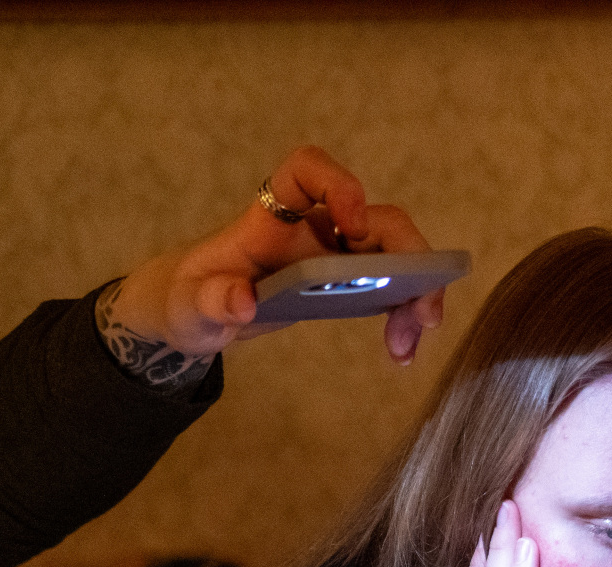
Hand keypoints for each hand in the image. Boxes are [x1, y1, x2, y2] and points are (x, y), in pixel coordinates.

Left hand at [97, 145, 443, 387]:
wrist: (200, 310)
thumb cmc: (191, 296)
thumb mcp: (189, 306)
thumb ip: (209, 302)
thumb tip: (242, 302)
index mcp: (272, 220)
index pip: (306, 171)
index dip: (338, 186)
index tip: (353, 228)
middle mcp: (314, 228)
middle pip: (378, 219)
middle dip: (409, 258)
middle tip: (422, 311)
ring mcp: (337, 256)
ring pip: (396, 255)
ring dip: (416, 294)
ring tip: (408, 343)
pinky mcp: (349, 283)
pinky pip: (392, 288)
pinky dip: (405, 316)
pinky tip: (402, 350)